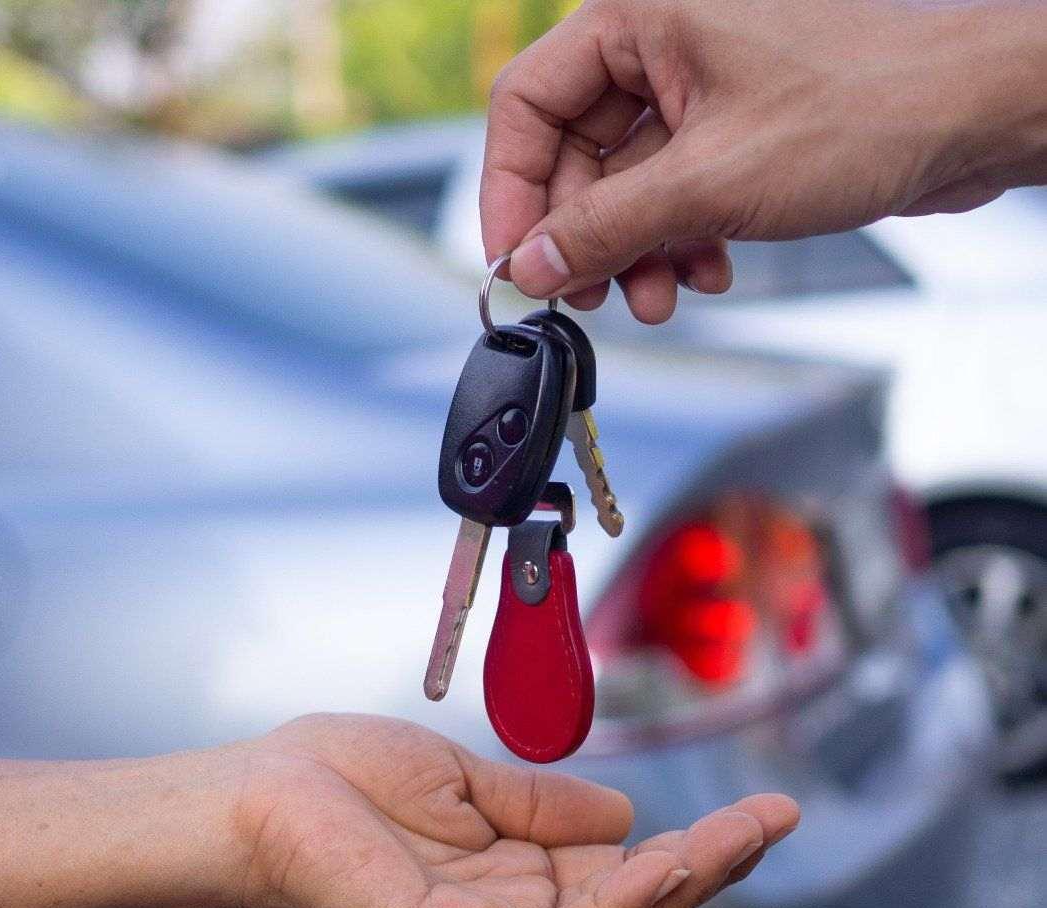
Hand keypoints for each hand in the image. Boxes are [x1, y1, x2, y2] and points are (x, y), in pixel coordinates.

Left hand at [232, 714, 797, 907]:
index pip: (618, 881)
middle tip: (771, 823)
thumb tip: (624, 813)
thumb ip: (539, 803)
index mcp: (505, 882)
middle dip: (707, 873)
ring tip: (735, 841)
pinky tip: (659, 864)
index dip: (689, 852)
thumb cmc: (333, 781)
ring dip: (679, 889)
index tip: (753, 814)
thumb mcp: (460, 778)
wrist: (250, 792)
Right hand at [483, 0, 1046, 321]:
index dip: (511, 192)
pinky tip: (706, 271)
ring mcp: (698, 89)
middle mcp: (660, 46)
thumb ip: (605, 228)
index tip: (516, 261)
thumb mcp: (710, 181)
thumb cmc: (869, 106)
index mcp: (638, 18)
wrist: (980, 114)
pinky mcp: (732, 129)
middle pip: (573, 155)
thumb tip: (529, 266)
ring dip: (634, 251)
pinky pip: (671, 193)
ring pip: (623, 184)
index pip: (527, 105)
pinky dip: (678, 240)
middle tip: (591, 296)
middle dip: (585, 237)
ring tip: (660, 296)